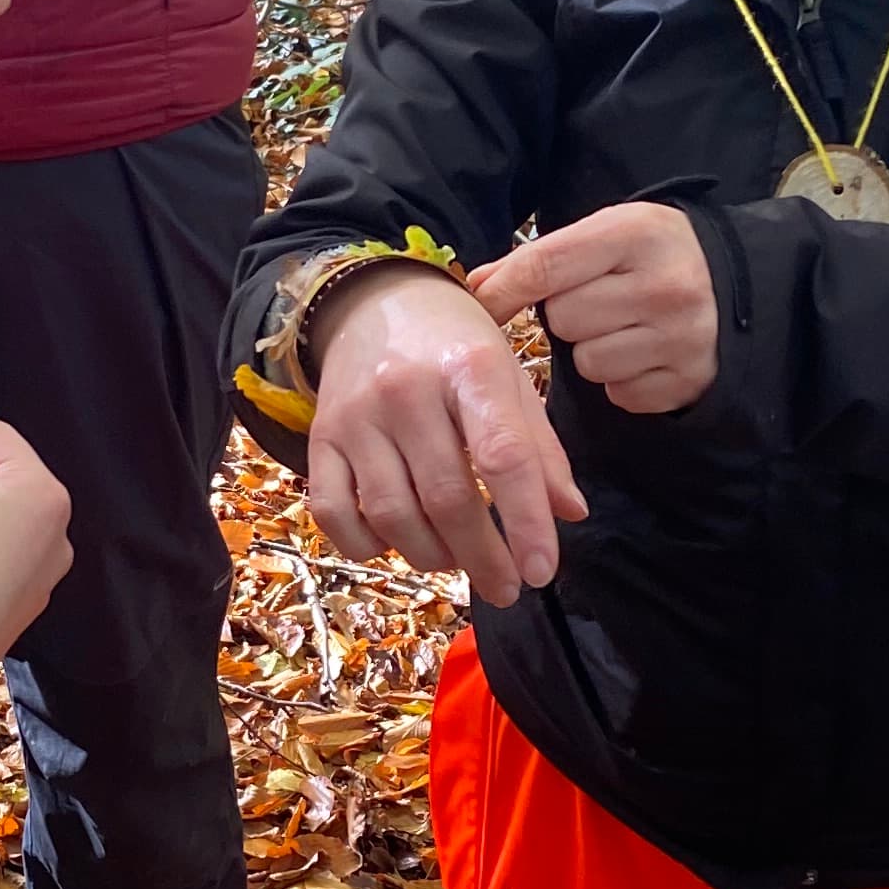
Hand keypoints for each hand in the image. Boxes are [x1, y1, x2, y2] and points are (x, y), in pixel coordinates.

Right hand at [304, 267, 586, 605]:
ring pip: (392, 515)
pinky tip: (397, 544)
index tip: (543, 571)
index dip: (526, 522)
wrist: (373, 301)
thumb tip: (570, 514)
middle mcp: (407, 391)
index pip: (503, 456)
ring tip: (458, 560)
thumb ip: (540, 447)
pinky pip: (333, 513)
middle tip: (506, 586)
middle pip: (447, 498)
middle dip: (483, 557)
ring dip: (432, 556)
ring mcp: (356, 416)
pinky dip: (367, 546)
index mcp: (470, 369)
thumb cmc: (454, 345)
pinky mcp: (318, 437)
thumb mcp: (508, 377)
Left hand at [470, 202, 718, 415]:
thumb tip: (476, 286)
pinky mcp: (686, 381)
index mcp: (637, 234)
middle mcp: (664, 286)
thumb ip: (544, 257)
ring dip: (595, 349)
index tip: (476, 305)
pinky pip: (619, 392)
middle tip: (600, 300)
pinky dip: (623, 378)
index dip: (502, 290)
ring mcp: (680, 338)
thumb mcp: (609, 232)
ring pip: (588, 362)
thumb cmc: (657, 254)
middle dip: (569, 314)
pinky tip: (646, 352)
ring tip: (627, 326)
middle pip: (564, 318)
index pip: (545, 266)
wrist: (742, 285)